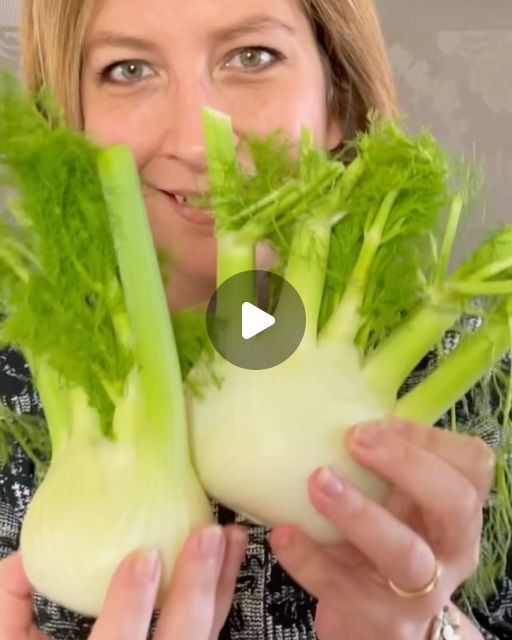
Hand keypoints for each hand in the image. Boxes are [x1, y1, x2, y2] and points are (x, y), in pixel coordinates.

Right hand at [0, 524, 246, 639]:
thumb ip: (10, 611)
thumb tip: (22, 561)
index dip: (130, 607)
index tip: (144, 556)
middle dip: (194, 589)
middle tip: (207, 535)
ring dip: (220, 587)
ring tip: (230, 539)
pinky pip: (208, 639)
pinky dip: (221, 600)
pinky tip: (227, 567)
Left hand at [269, 420, 493, 639]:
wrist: (376, 624)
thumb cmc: (383, 548)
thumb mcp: (397, 508)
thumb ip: (385, 468)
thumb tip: (334, 410)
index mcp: (455, 513)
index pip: (471, 466)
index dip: (428, 438)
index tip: (377, 422)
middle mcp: (449, 550)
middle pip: (453, 503)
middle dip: (406, 464)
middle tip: (355, 438)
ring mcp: (417, 592)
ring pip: (404, 554)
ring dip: (359, 513)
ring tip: (318, 481)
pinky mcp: (375, 620)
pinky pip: (342, 588)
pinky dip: (309, 559)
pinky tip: (282, 533)